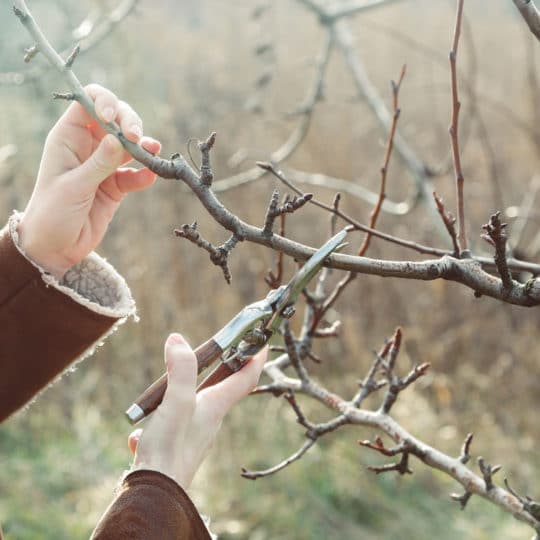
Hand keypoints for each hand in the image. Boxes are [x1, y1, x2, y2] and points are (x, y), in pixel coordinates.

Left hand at [18, 84, 160, 279]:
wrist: (56, 248)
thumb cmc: (53, 213)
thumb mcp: (74, 186)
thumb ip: (99, 163)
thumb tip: (120, 139)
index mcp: (68, 138)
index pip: (89, 103)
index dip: (105, 103)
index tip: (114, 120)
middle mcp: (87, 147)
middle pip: (116, 120)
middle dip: (130, 123)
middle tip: (137, 139)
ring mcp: (103, 166)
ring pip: (129, 145)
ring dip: (143, 146)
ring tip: (152, 151)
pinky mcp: (116, 186)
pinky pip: (135, 174)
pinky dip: (145, 173)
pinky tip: (151, 175)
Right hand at [128, 333, 266, 488]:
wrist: (154, 494)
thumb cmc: (169, 448)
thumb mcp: (177, 401)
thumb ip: (181, 370)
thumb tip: (178, 340)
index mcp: (216, 405)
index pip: (246, 377)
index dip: (256, 357)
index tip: (264, 341)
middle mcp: (210, 419)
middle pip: (223, 388)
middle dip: (221, 368)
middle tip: (214, 350)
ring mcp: (194, 435)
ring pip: (193, 407)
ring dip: (182, 394)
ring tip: (163, 390)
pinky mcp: (176, 447)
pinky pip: (170, 428)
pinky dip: (158, 423)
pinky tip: (141, 434)